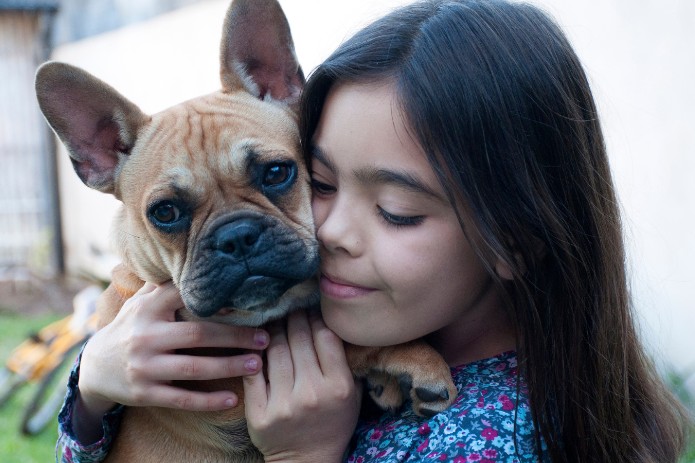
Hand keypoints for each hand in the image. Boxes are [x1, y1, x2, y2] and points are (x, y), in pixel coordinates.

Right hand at [74, 281, 268, 441]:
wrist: (94, 369)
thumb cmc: (129, 328)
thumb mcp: (140, 303)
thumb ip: (165, 284)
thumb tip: (195, 255)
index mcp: (148, 309)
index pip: (186, 297)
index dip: (218, 299)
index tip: (250, 302)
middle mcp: (145, 336)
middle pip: (199, 334)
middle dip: (235, 336)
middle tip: (266, 338)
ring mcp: (144, 366)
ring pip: (194, 368)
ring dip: (230, 367)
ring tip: (257, 365)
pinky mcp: (145, 393)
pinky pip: (182, 398)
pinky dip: (208, 401)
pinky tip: (233, 400)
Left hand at [244, 310, 360, 462]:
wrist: (307, 461)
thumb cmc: (333, 423)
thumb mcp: (353, 395)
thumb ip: (348, 362)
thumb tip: (335, 322)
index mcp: (339, 387)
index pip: (325, 337)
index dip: (316, 317)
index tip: (311, 309)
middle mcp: (311, 393)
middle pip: (298, 339)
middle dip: (294, 317)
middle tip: (290, 307)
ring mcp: (283, 404)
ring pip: (275, 350)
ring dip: (274, 329)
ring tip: (275, 320)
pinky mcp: (259, 414)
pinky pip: (253, 373)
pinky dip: (254, 354)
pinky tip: (257, 343)